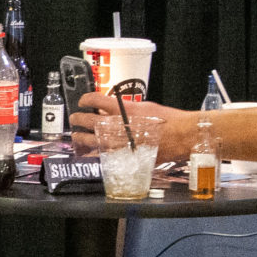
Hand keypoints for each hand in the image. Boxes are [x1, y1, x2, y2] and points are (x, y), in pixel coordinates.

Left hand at [68, 98, 194, 159]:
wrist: (181, 136)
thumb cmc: (168, 120)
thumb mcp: (145, 107)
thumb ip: (126, 108)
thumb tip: (112, 109)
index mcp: (123, 109)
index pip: (95, 100)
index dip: (85, 99)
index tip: (83, 101)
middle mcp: (117, 125)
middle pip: (88, 120)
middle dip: (78, 118)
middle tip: (75, 118)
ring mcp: (118, 143)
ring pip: (89, 141)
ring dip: (80, 138)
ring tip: (77, 136)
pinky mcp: (122, 156)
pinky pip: (101, 157)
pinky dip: (92, 155)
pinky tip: (88, 154)